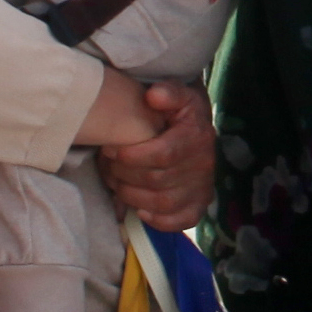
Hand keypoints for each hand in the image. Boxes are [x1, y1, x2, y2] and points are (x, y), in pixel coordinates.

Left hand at [98, 77, 215, 233]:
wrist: (198, 126)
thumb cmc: (179, 111)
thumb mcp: (178, 93)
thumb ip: (168, 91)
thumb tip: (153, 96)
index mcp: (197, 136)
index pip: (162, 154)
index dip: (131, 156)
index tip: (109, 149)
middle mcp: (203, 165)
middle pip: (157, 180)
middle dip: (124, 175)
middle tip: (107, 166)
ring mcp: (202, 187)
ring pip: (163, 202)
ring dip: (132, 196)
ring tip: (116, 183)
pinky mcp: (199, 204)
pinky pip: (182, 220)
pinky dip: (159, 220)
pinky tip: (141, 210)